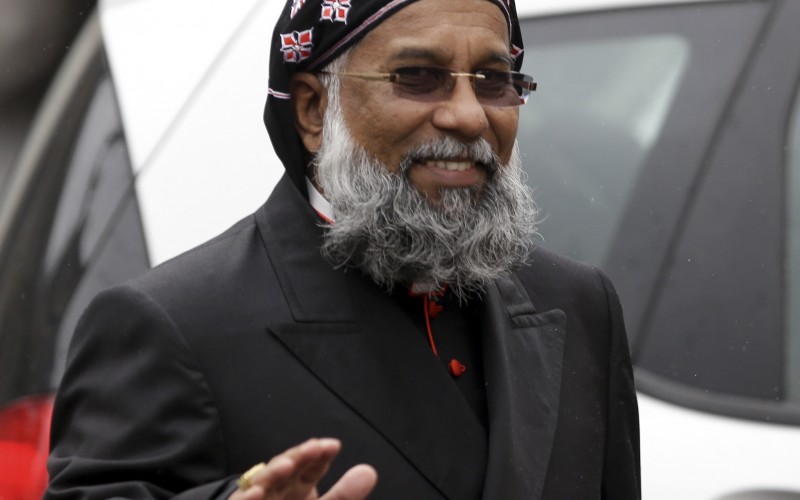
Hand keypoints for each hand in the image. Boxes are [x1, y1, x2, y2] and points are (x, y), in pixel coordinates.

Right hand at [230, 438, 377, 499]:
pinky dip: (246, 499)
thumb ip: (344, 496)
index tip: (332, 446)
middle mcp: (276, 491)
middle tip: (313, 447)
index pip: (309, 467)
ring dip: (272, 473)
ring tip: (286, 467)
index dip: (319, 455)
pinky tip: (256, 493)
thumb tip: (369, 472)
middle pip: (286, 468)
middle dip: (298, 456)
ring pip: (262, 483)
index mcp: (297, 488)